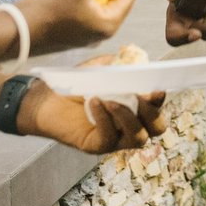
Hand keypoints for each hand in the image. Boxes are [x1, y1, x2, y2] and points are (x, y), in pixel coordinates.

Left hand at [19, 75, 166, 152]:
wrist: (46, 98)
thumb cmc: (76, 84)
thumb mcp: (102, 68)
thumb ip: (122, 65)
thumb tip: (139, 60)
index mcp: (136, 107)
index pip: (158, 108)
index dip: (160, 100)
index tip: (156, 88)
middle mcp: (130, 125)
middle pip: (156, 129)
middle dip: (152, 113)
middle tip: (140, 97)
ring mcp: (115, 138)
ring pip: (137, 137)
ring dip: (128, 117)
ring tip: (110, 100)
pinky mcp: (97, 146)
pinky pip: (109, 138)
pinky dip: (104, 119)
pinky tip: (94, 102)